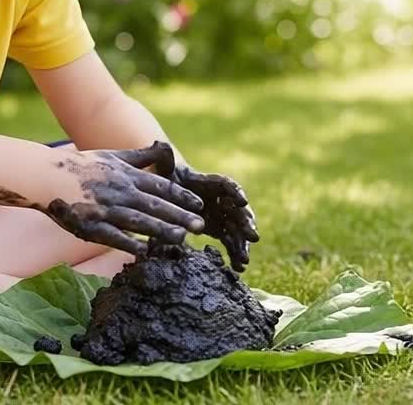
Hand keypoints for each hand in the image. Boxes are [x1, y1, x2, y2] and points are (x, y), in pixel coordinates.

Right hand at [41, 146, 206, 256]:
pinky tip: (145, 251)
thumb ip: (140, 156)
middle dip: (180, 215)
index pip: (160, 186)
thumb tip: (164, 147)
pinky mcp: (90, 225)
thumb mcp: (114, 155)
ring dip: (161, 229)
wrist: (46, 175)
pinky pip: (113, 236)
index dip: (181, 196)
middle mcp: (120, 191)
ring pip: (139, 221)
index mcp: (126, 174)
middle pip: (155, 205)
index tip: (199, 204)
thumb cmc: (82, 165)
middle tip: (201, 226)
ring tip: (181, 238)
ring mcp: (105, 208)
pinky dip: (129, 243)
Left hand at [147, 141, 259, 271]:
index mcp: (210, 182)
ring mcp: (221, 214)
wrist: (166, 191)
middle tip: (253, 237)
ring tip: (244, 261)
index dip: (236, 191)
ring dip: (242, 243)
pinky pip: (231, 240)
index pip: (227, 185)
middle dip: (246, 223)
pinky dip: (235, 253)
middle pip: (238, 209)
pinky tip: (239, 268)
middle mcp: (220, 198)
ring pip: (237, 228)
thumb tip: (160, 144)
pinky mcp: (219, 228)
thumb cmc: (166, 176)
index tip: (242, 200)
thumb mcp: (163, 168)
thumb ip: (163, 159)